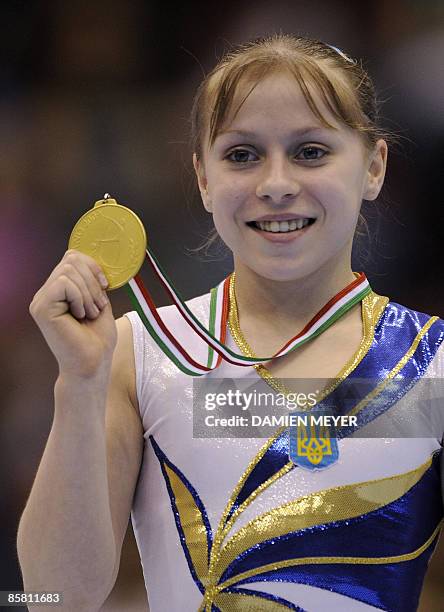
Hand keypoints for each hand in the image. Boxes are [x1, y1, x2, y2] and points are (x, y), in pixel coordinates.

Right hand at [29, 249, 117, 378]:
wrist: (93, 364)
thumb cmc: (97, 340)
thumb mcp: (99, 302)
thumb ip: (93, 282)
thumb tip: (96, 261)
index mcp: (59, 292)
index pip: (71, 258)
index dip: (92, 266)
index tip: (105, 286)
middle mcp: (46, 294)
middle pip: (71, 260)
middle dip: (93, 281)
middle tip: (97, 306)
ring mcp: (41, 301)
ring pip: (68, 270)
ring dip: (89, 292)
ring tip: (89, 313)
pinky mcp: (42, 308)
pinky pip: (64, 283)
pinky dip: (80, 297)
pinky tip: (80, 315)